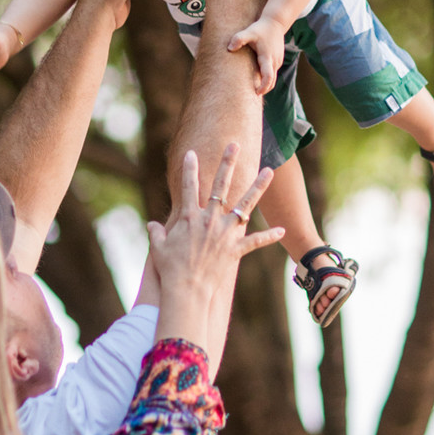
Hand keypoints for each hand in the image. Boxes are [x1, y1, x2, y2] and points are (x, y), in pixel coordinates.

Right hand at [149, 145, 283, 351]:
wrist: (186, 289)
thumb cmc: (170, 269)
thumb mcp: (158, 249)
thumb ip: (156, 233)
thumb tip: (151, 225)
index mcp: (190, 217)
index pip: (188, 187)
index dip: (189, 169)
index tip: (191, 153)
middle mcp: (210, 220)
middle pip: (220, 185)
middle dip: (227, 163)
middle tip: (234, 145)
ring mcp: (225, 233)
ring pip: (246, 204)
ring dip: (258, 186)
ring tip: (269, 170)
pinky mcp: (236, 249)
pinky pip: (256, 241)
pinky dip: (270, 237)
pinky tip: (282, 229)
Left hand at [226, 15, 285, 94]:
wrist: (276, 22)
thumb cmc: (261, 28)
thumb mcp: (249, 31)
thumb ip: (239, 38)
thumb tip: (229, 48)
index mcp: (267, 57)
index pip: (268, 77)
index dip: (263, 87)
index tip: (256, 93)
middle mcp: (274, 62)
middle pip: (271, 82)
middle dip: (263, 90)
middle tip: (250, 97)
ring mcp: (277, 62)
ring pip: (272, 78)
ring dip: (264, 85)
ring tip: (252, 91)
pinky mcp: (277, 61)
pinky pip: (272, 74)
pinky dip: (266, 79)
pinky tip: (256, 80)